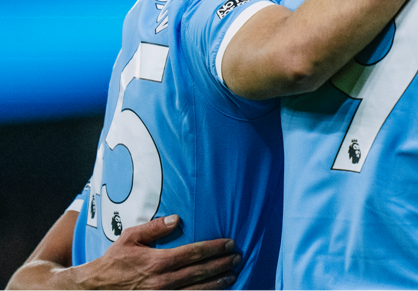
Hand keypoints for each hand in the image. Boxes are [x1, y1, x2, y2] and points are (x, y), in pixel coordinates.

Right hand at [75, 215, 237, 290]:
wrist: (95, 289)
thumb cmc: (114, 261)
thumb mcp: (130, 238)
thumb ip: (154, 227)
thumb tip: (177, 219)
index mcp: (157, 262)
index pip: (194, 253)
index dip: (214, 248)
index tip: (230, 243)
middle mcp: (162, 281)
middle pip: (200, 272)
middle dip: (221, 265)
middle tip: (238, 258)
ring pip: (197, 290)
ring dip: (217, 283)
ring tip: (232, 275)